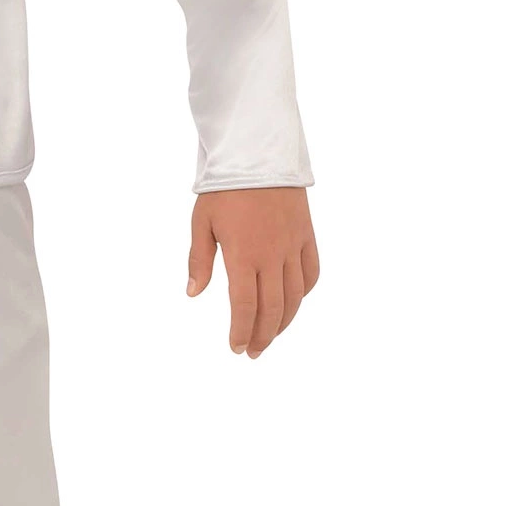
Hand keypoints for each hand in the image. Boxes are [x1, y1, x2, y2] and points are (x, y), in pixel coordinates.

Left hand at [186, 186, 318, 357]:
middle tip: (252, 351)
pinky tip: (293, 302)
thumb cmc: (224, 188)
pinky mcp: (306, 235)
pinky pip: (311, 272)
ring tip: (270, 336)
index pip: (245, 305)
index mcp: (243, 254)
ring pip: (296, 296)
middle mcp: (272, 255)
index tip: (236, 348)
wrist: (258, 153)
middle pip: (272, 308)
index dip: (241, 331)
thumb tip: (193, 293)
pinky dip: (304, 293)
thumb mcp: (201, 223)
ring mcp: (292, 246)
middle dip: (262, 335)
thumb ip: (199, 261)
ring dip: (284, 322)